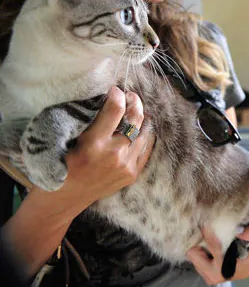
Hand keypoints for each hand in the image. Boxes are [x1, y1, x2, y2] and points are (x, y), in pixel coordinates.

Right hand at [41, 86, 154, 211]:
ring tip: (135, 111)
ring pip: (144, 132)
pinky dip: (145, 135)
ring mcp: (126, 166)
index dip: (118, 94)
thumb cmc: (63, 163)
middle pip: (135, 119)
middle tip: (130, 96)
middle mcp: (114, 154)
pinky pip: (146, 148)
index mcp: (94, 143)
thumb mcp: (71, 138)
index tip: (115, 89)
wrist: (66, 196)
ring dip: (141, 118)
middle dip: (134, 102)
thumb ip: (92, 120)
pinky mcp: (132, 174)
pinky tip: (141, 128)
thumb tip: (110, 98)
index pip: (116, 109)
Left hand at [186, 226, 248, 284]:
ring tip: (209, 235)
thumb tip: (238, 229)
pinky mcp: (205, 273)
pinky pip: (195, 258)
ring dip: (199, 244)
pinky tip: (209, 243)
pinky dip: (200, 249)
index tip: (207, 217)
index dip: (208, 229)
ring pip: (192, 255)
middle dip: (199, 240)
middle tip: (206, 227)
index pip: (210, 244)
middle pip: (193, 253)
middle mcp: (212, 275)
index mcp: (223, 268)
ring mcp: (207, 275)